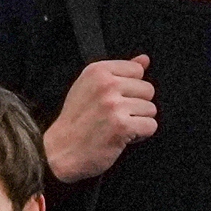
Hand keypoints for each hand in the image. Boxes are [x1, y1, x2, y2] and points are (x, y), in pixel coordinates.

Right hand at [44, 55, 156, 183]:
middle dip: (136, 105)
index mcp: (98, 71)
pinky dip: (140, 135)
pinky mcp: (122, 126)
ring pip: (151, 109)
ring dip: (138, 121)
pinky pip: (150, 126)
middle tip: (116, 116)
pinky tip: (122, 136)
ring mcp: (114, 105)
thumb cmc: (75, 122)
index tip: (116, 99)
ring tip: (117, 126)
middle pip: (148, 89)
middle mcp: (106, 85)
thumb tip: (144, 59)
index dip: (130, 88)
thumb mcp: (91, 87)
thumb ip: (120, 72)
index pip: (137, 70)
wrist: (60, 151)